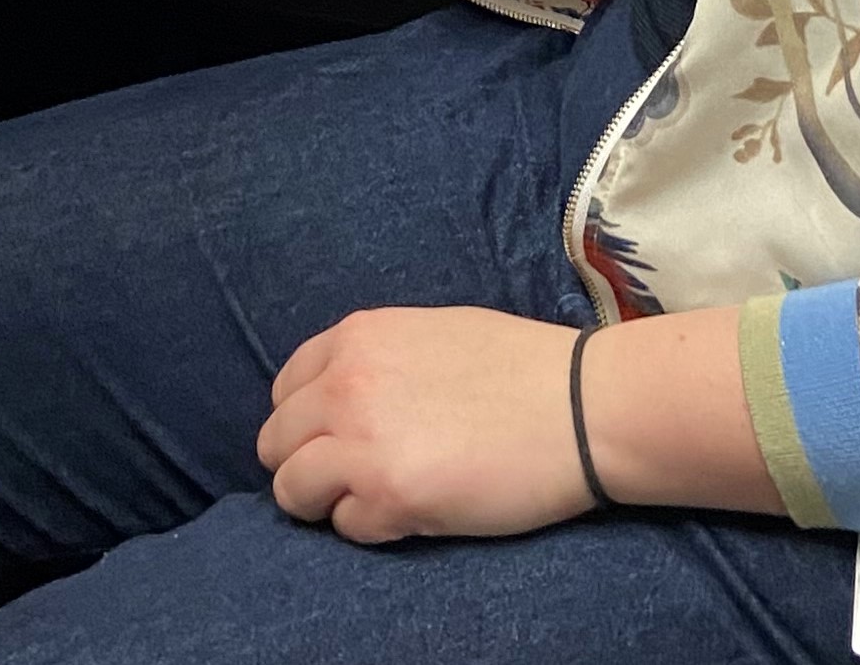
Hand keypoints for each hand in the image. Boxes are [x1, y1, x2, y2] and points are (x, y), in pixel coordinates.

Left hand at [256, 308, 591, 542]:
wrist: (583, 407)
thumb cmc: (523, 367)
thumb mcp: (433, 333)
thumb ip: (377, 359)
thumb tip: (341, 396)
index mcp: (358, 337)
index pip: (285, 388)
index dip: (307, 420)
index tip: (336, 437)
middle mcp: (346, 384)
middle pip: (276, 442)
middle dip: (306, 462)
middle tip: (353, 476)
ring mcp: (362, 442)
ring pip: (291, 489)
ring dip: (326, 500)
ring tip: (377, 497)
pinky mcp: (389, 496)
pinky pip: (344, 525)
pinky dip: (371, 525)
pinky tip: (415, 509)